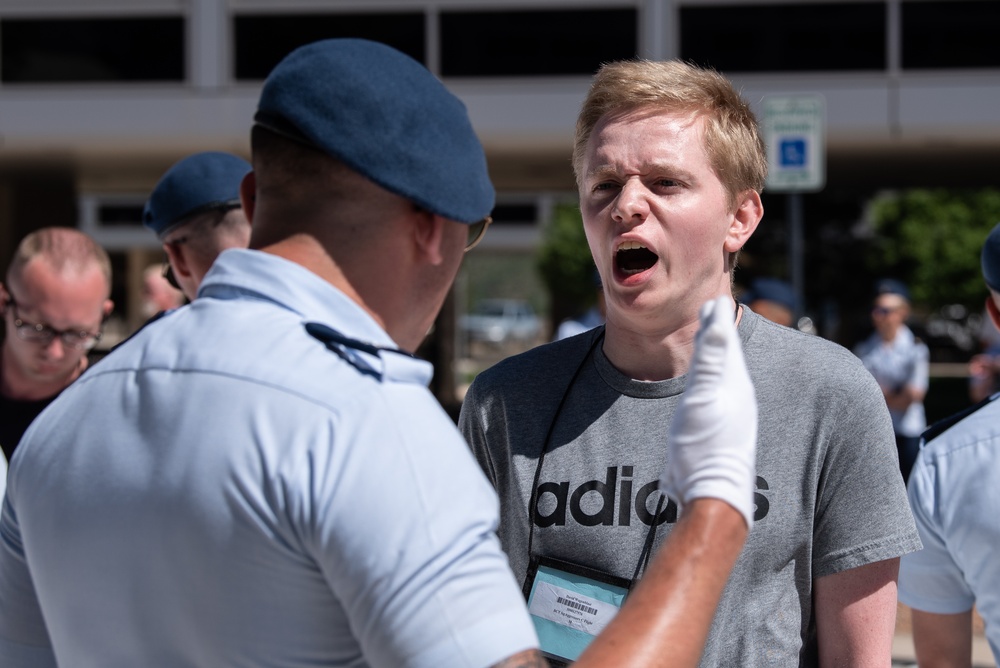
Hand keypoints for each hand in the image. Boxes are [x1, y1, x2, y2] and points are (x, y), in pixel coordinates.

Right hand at [660, 297, 757, 527]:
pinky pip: (717, 394)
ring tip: (710, 344)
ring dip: (716, 356)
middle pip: (727, 356)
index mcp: (733, 383)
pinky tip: (705, 390)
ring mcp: (731, 416)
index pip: (726, 342)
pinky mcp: (721, 432)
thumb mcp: (702, 397)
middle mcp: (737, 397)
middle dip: (719, 334)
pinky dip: (710, 380)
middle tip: (712, 312)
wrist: (712, 494)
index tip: (713, 299)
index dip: (718, 320)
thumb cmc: (705, 445)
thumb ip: (709, 359)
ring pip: (723, 376)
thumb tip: (719, 318)